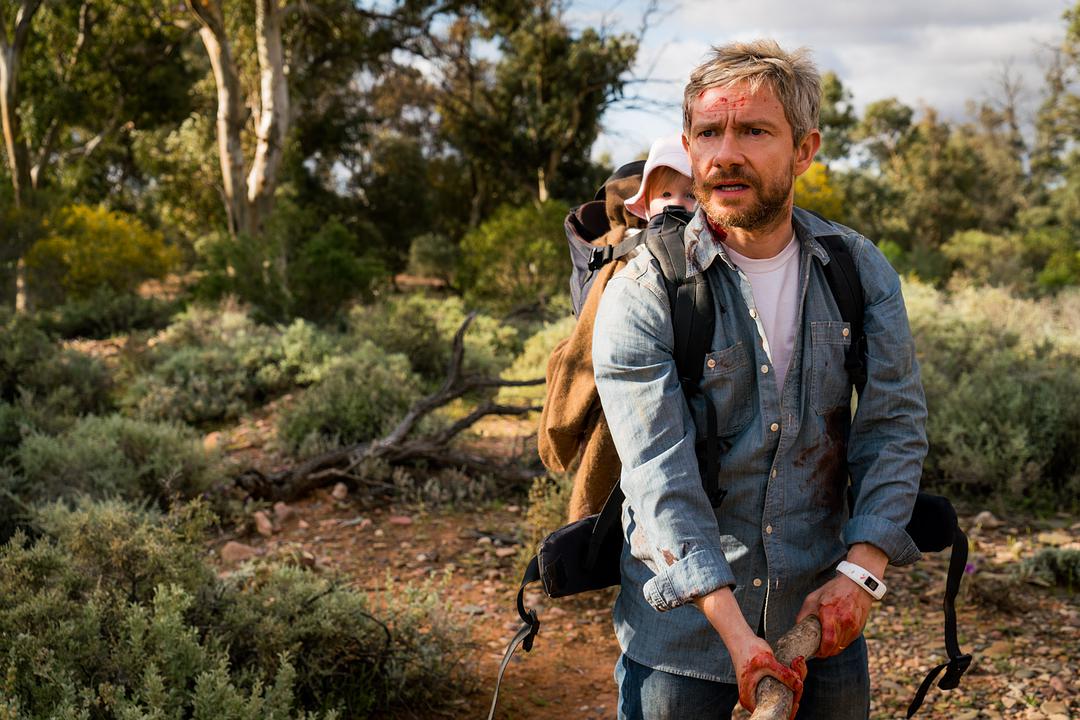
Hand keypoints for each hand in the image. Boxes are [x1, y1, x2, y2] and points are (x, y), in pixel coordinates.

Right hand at [694, 588, 804, 717]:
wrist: (740, 638)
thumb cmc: (749, 650)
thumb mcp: (767, 662)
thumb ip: (783, 675)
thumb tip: (800, 685)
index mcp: (750, 700)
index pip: (772, 716)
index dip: (788, 712)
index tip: (797, 700)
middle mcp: (754, 699)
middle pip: (780, 705)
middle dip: (794, 692)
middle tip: (799, 675)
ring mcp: (759, 692)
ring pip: (783, 694)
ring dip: (794, 682)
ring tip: (796, 663)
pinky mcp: (764, 684)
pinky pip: (781, 687)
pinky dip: (789, 678)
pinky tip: (794, 664)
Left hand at [796, 575, 872, 657]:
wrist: (857, 584)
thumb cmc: (832, 590)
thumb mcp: (813, 598)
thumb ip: (805, 614)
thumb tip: (797, 629)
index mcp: (830, 612)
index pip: (828, 640)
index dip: (821, 651)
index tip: (814, 652)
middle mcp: (844, 621)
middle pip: (835, 647)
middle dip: (825, 652)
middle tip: (818, 651)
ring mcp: (853, 625)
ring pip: (842, 646)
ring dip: (833, 649)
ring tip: (825, 645)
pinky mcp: (859, 628)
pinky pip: (848, 642)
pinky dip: (840, 643)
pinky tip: (835, 638)